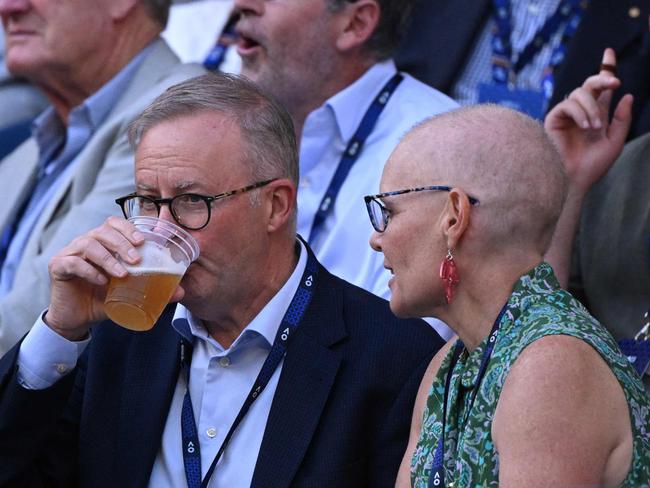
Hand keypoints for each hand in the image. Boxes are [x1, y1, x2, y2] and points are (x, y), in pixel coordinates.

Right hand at [44, 217, 144, 340]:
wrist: (78, 318)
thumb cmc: (104, 298)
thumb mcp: (130, 292)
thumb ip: (153, 289)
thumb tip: (180, 292)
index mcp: (103, 242)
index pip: (114, 224)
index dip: (128, 228)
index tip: (143, 241)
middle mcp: (86, 242)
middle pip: (103, 231)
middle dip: (122, 243)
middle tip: (137, 259)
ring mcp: (70, 253)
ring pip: (89, 244)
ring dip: (108, 258)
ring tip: (123, 274)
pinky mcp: (58, 267)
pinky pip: (73, 263)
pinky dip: (89, 270)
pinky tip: (102, 281)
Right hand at [544, 48, 632, 193]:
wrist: (574, 180)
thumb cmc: (593, 166)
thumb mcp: (615, 141)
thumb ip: (622, 119)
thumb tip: (626, 95)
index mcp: (597, 115)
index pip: (601, 89)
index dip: (605, 69)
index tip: (609, 53)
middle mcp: (582, 112)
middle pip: (590, 84)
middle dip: (603, 78)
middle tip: (615, 83)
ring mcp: (567, 115)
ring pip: (580, 93)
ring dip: (592, 108)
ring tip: (594, 127)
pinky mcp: (553, 119)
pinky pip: (568, 104)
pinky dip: (580, 113)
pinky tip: (584, 127)